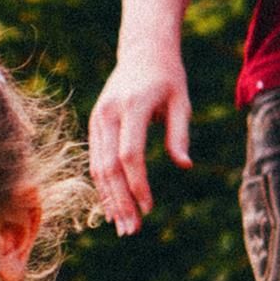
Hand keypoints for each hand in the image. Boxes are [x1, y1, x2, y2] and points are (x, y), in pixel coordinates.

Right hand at [88, 46, 195, 236]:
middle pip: (109, 166)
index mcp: (131, 107)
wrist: (143, 50)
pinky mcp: (95, 123)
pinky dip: (103, 186)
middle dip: (120, 201)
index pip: (129, 154)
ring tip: (121, 225)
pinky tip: (112, 207)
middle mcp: (108, 114)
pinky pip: (96, 160)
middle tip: (131, 230)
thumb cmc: (168, 77)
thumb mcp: (181, 102)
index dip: (137, 184)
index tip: (149, 207)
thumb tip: (184, 165)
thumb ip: (180, 133)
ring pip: (98, 167)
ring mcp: (97, 119)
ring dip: (109, 199)